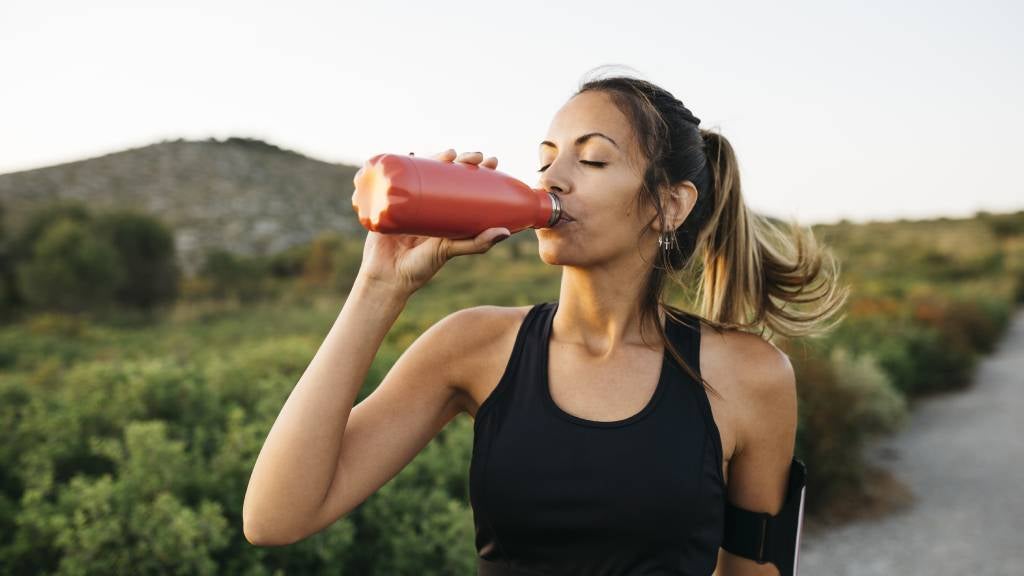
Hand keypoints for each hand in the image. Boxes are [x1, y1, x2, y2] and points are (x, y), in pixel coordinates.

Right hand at [355, 149, 509, 295]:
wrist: (385, 277)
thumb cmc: (419, 268)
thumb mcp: (449, 251)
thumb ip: (475, 243)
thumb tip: (505, 232)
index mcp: (445, 212)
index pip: (464, 184)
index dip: (478, 170)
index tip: (492, 161)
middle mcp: (428, 203)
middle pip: (445, 173)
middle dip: (461, 159)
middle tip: (475, 157)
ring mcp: (408, 200)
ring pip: (424, 171)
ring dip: (437, 156)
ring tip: (450, 153)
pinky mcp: (388, 200)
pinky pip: (396, 178)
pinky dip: (402, 163)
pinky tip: (413, 153)